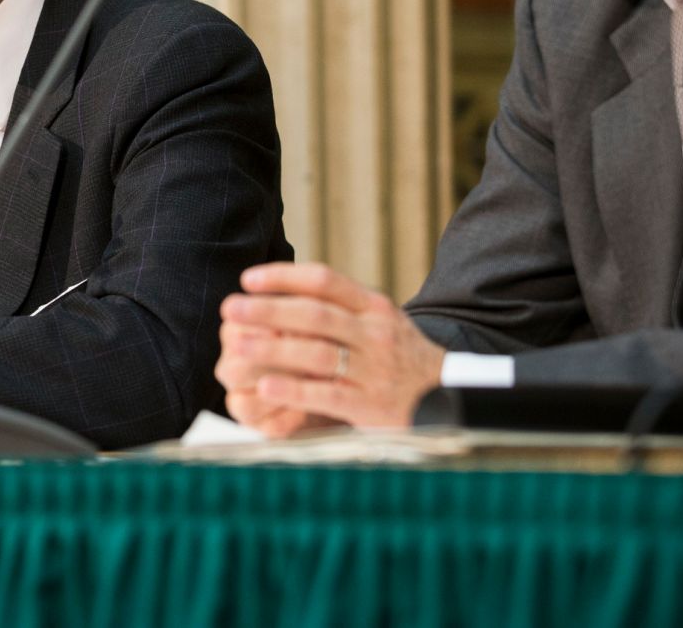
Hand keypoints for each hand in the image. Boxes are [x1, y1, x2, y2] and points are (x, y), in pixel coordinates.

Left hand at [215, 262, 445, 432]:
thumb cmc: (400, 354)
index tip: (248, 279)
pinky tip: (265, 387)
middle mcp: (375, 333)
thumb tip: (281, 285)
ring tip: (236, 346)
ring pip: (316, 354)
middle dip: (268, 309)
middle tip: (230, 308)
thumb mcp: (379, 319)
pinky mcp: (371, 406)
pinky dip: (294, 390)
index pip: (325, 281)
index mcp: (374, 306)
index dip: (284, 277)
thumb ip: (340, 304)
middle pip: (314, 314)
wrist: (453, 395)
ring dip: (272, 348)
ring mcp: (374, 370)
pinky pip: (327, 395)